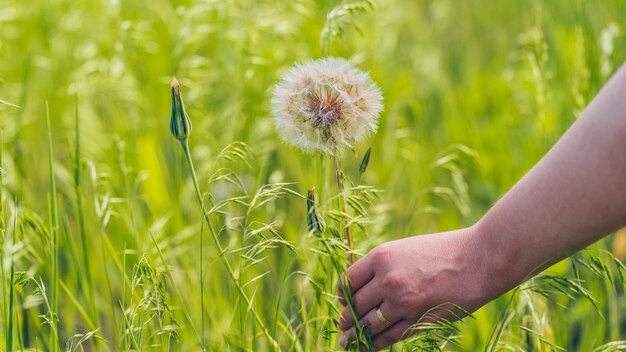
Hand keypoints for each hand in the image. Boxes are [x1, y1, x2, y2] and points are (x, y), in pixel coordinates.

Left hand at [337, 227, 498, 349]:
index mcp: (382, 256)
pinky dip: (376, 344)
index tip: (344, 301)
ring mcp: (403, 302)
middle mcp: (388, 280)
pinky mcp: (419, 320)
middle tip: (342, 325)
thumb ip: (384, 265)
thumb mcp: (406, 248)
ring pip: (369, 324)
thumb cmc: (444, 250)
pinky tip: (369, 347)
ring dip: (356, 335)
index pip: (349, 281)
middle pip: (355, 305)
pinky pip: (389, 336)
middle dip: (347, 317)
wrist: (480, 258)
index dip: (344, 294)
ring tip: (347, 341)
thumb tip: (363, 285)